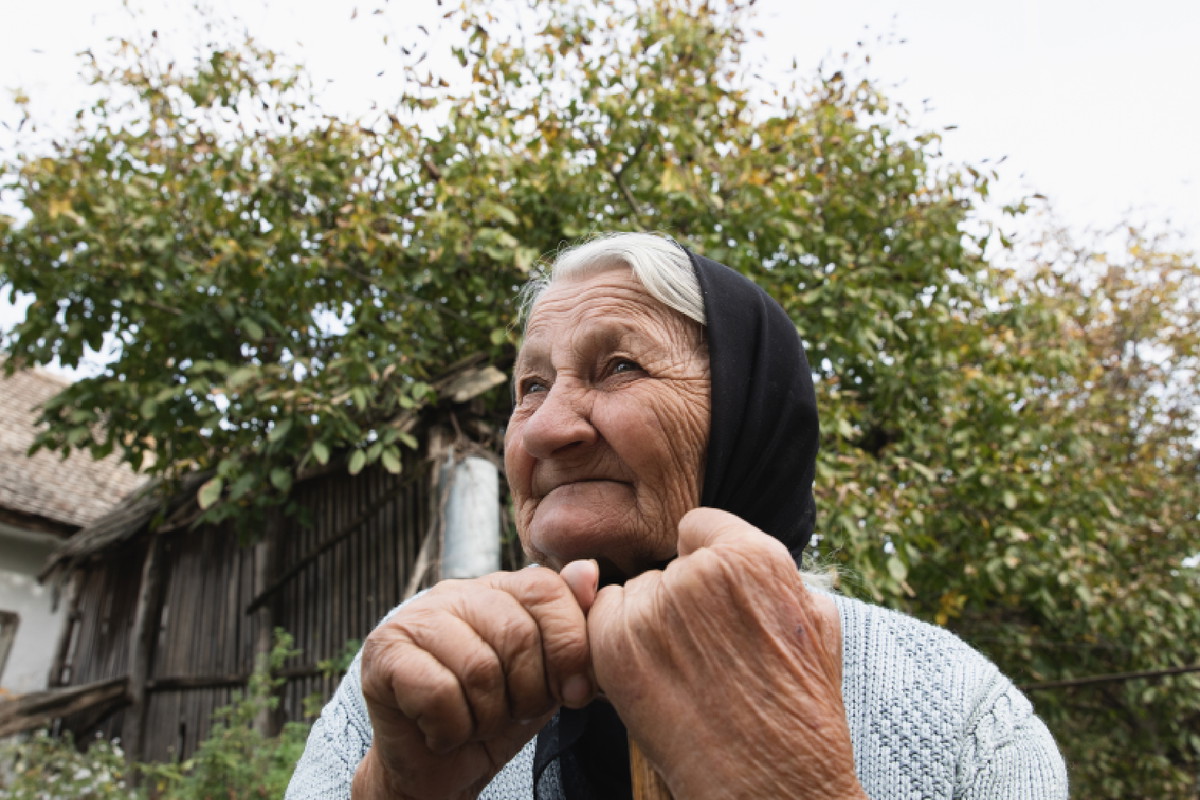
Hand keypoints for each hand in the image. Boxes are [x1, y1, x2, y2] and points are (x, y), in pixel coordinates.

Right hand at [353, 561, 599, 799]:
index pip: (546, 589)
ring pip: (479, 667)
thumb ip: (571, 626)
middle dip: (528, 692)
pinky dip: (451, 728)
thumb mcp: (549, 675)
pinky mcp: (382, 653)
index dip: (570, 646)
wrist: (435, 771)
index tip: (574, 692)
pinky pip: (438, 692)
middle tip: (513, 714)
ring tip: (477, 723)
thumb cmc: (496, 716)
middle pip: (516, 633)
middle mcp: (454, 592)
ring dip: (488, 716)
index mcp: (498, 588)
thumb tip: (588, 572)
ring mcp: (414, 618)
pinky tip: (443, 733)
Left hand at [588, 508, 864, 799]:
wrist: (771, 782)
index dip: (703, 562)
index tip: (711, 600)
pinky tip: (652, 680)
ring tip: (683, 675)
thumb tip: (746, 553)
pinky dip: (614, 647)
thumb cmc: (799, 712)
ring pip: (633, 594)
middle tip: (703, 652)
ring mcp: (653, 607)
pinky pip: (600, 621)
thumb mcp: (818, 622)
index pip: (699, 526)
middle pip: (665, 565)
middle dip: (677, 599)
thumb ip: (778, 576)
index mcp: (753, 557)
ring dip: (645, 625)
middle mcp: (698, 573)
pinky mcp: (615, 643)